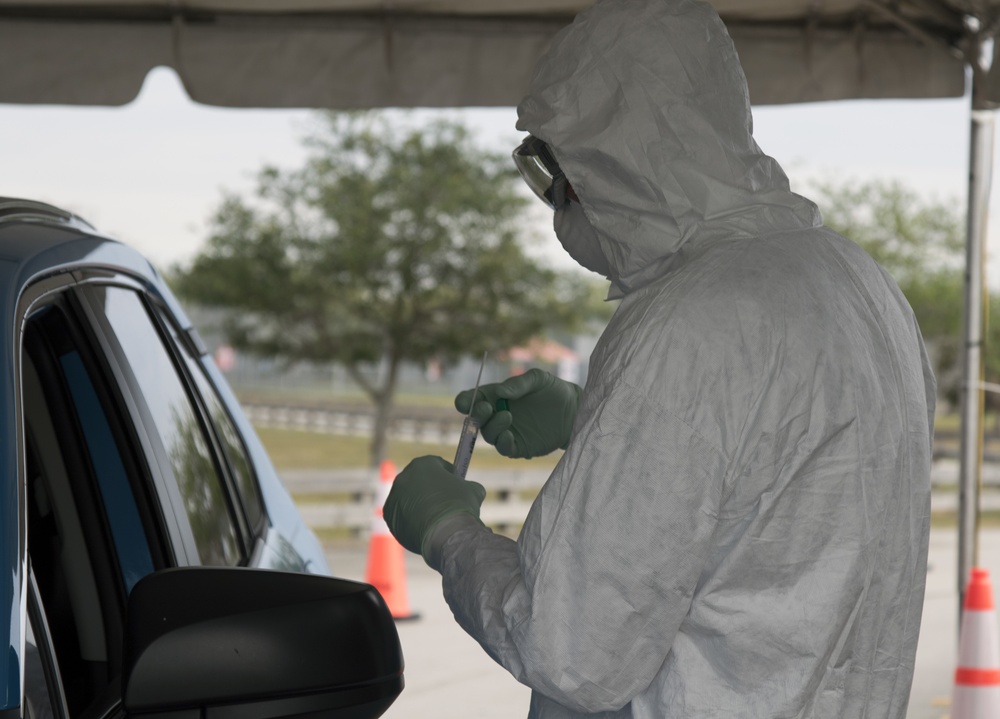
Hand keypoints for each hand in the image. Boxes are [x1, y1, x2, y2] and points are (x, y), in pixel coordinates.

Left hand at [383, 456, 486, 561]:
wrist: (446, 532)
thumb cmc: (460, 506)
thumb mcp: (473, 490)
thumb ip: (467, 485)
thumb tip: (471, 490)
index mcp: (422, 464)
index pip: (436, 464)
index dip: (447, 473)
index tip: (455, 483)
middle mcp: (404, 477)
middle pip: (418, 480)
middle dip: (430, 488)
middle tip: (443, 500)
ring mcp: (394, 497)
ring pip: (409, 498)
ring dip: (419, 504)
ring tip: (435, 517)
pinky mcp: (390, 516)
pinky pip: (402, 515)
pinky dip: (411, 519)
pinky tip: (425, 527)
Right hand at [454, 368, 581, 458]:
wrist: (574, 410)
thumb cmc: (553, 390)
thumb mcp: (538, 379)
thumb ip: (519, 384)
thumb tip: (499, 392)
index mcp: (495, 396)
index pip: (472, 399)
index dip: (465, 401)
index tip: (465, 402)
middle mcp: (496, 415)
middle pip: (476, 419)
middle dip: (477, 414)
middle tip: (488, 407)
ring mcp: (506, 432)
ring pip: (488, 435)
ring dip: (492, 427)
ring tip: (507, 416)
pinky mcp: (518, 447)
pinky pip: (504, 448)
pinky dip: (502, 443)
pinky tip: (509, 435)